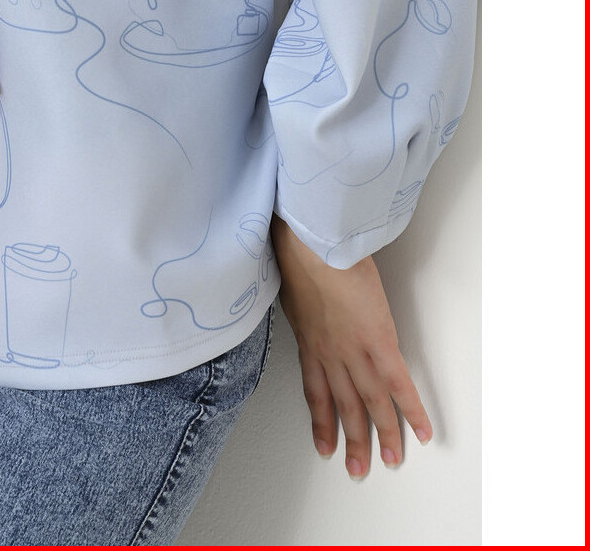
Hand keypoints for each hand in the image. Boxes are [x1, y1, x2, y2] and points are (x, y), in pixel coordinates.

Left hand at [271, 214, 432, 478]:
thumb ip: (304, 308)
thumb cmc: (301, 256)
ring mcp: (354, 352)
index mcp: (308, 341)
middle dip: (350, 440)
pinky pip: (399, 384)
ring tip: (389, 460)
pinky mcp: (379, 343)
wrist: (312, 246)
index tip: (324, 444)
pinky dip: (411, 410)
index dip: (320, 421)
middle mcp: (329, 354)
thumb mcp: (293, 289)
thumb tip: (308, 308)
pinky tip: (421, 430)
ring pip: (369, 403)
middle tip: (358, 468)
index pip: (315, 391)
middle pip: (341, 406)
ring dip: (381, 436)